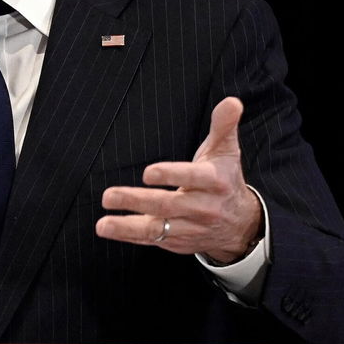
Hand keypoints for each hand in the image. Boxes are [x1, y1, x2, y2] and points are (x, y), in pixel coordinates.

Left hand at [95, 97, 262, 263]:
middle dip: (137, 201)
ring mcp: (191, 228)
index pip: (193, 177)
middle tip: (109, 196)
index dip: (171, 175)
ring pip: (158, 228)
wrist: (240, 223)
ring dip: (128, 226)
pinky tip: (109, 229)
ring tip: (103, 224)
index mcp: (215, 181)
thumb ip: (223, 125)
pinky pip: (153, 240)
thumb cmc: (225, 178)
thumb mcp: (226, 150)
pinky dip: (130, 236)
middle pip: (168, 205)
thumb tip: (232, 101)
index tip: (148, 173)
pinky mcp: (179, 242)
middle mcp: (204, 207)